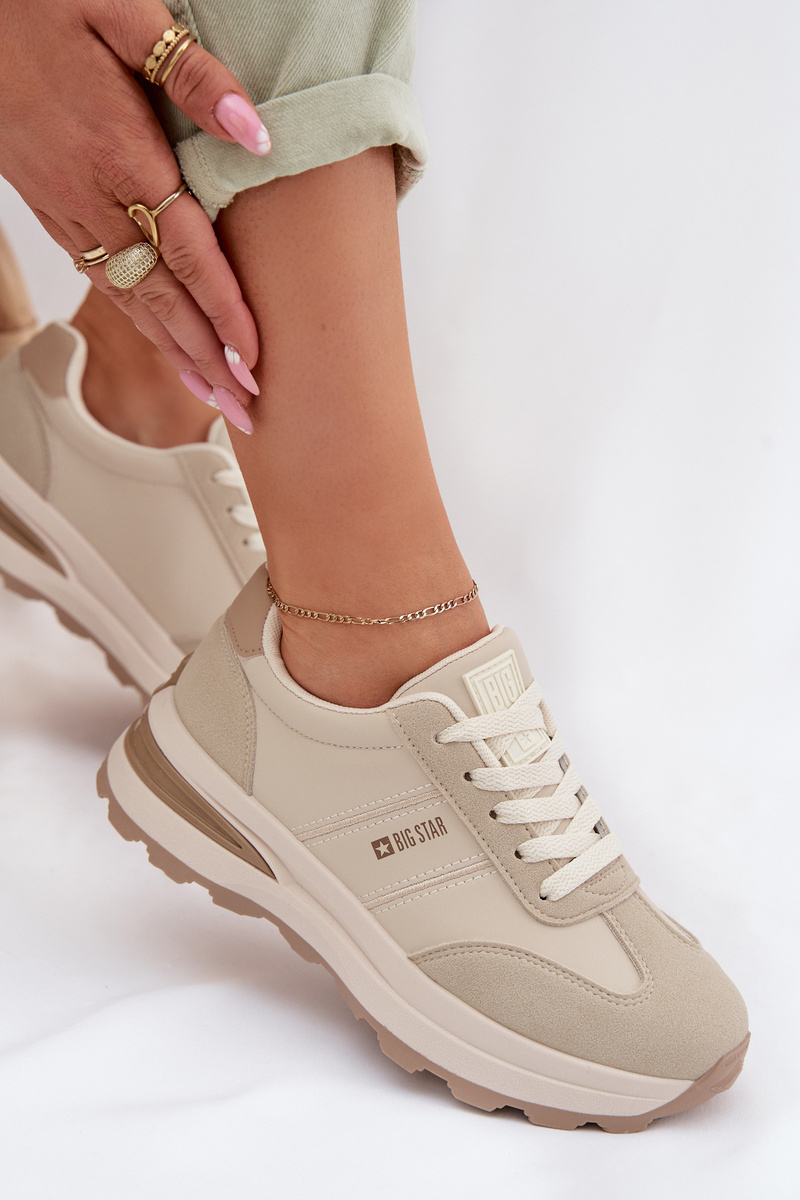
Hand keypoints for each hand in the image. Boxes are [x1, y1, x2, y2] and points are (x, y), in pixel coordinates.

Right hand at [0, 0, 268, 404]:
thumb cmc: (46, 2)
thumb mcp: (124, 12)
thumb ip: (194, 76)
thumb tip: (258, 133)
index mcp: (122, 153)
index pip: (186, 254)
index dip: (222, 312)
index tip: (253, 358)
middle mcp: (92, 197)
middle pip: (161, 298)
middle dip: (206, 358)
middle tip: (246, 407)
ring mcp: (66, 210)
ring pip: (129, 301)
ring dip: (174, 354)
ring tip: (213, 395)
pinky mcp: (48, 210)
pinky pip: (101, 281)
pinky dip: (138, 324)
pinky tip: (163, 345)